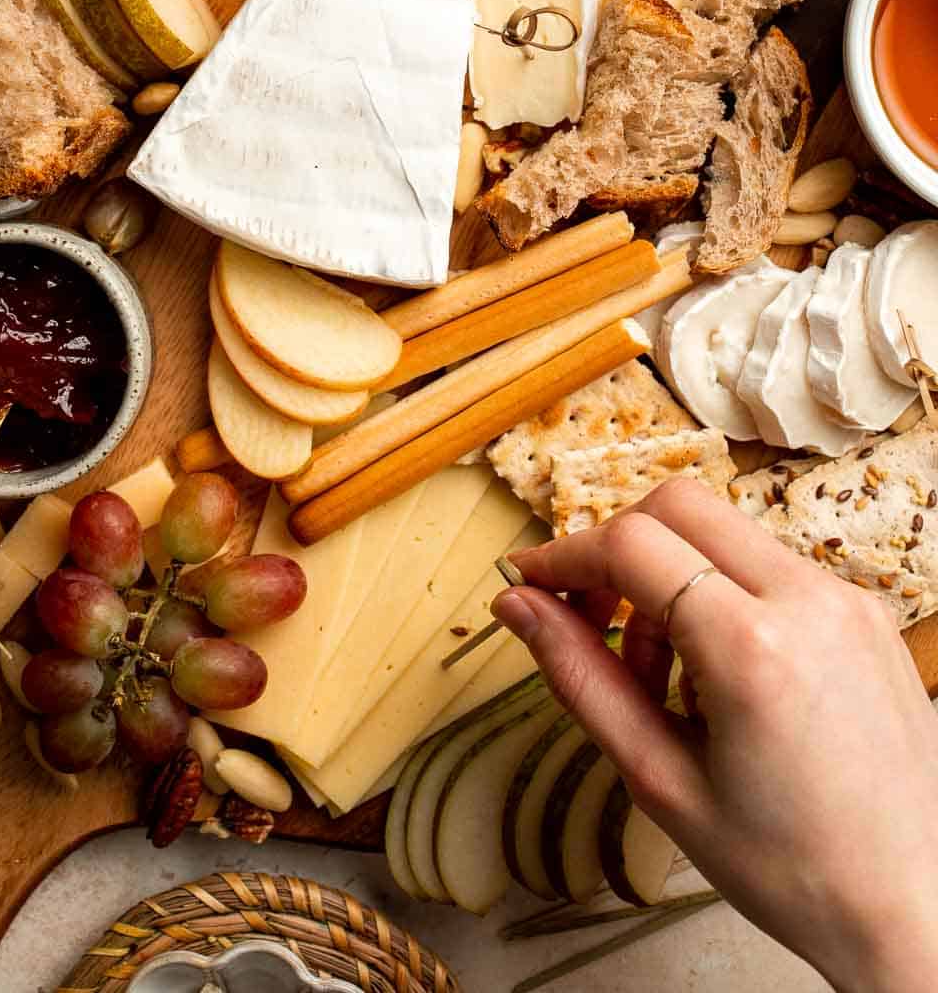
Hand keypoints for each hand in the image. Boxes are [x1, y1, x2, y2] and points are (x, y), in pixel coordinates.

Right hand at [493, 480, 937, 992]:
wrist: (914, 908)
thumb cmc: (791, 868)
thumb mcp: (662, 782)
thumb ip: (581, 679)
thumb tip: (517, 605)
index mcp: (754, 649)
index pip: (631, 544)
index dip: (564, 555)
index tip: (527, 582)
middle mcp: (809, 600)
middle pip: (679, 507)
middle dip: (615, 548)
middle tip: (588, 618)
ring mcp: (847, 600)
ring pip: (724, 532)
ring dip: (669, 576)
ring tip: (657, 675)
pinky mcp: (867, 612)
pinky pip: (770, 566)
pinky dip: (721, 593)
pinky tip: (713, 676)